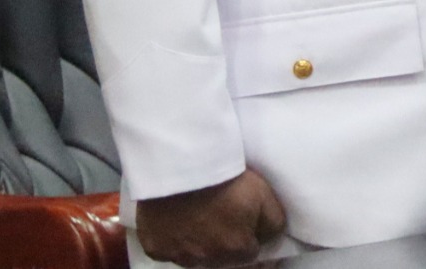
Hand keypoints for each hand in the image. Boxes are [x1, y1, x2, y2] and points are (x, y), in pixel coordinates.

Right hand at [134, 169, 287, 267]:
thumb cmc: (227, 180)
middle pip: (221, 260)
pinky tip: (176, 223)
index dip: (250, 243)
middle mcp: (206, 259)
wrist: (183, 167)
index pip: (250, 257)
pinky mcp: (153, 247)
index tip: (248, 234)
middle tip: (223, 225)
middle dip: (225, 247)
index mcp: (235, 250)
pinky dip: (172, 241)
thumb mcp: (265, 197)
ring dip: (199, 246)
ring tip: (200, 223)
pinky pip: (166, 250)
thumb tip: (267, 239)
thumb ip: (272, 225)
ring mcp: (178, 255)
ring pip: (193, 257)